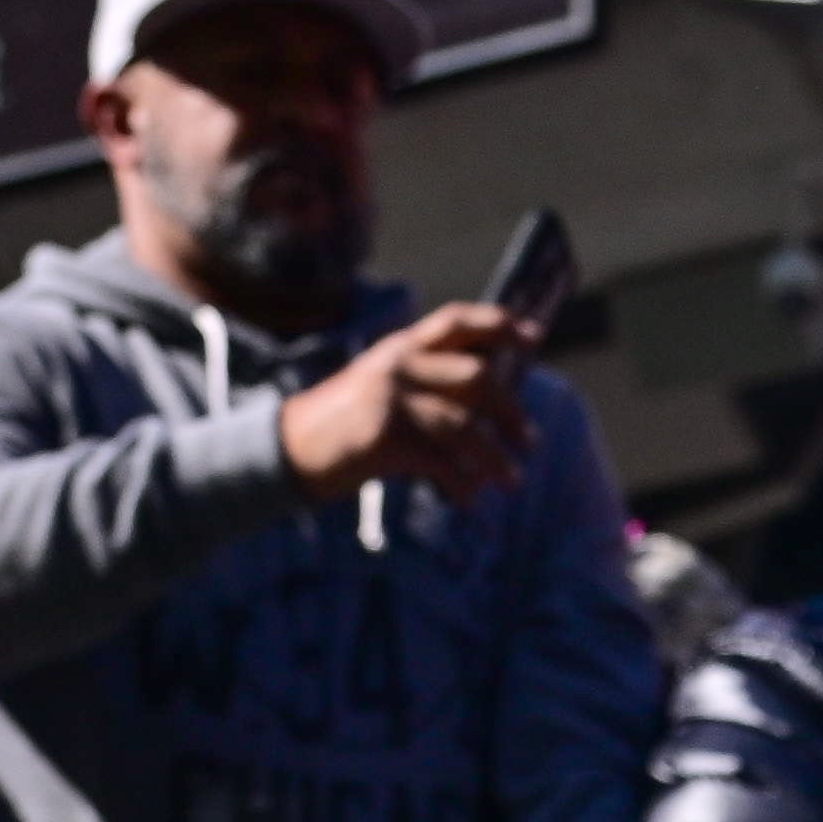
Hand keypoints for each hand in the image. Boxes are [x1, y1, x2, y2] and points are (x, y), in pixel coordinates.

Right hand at [275, 304, 539, 505]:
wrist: (288, 449)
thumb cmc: (343, 426)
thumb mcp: (382, 387)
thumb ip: (427, 385)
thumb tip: (491, 404)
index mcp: (401, 347)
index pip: (457, 321)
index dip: (499, 324)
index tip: (534, 337)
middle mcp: (398, 364)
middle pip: (477, 377)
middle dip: (511, 412)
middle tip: (529, 442)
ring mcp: (390, 398)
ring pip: (465, 426)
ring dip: (495, 458)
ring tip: (511, 481)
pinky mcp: (384, 436)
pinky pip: (442, 462)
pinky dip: (462, 484)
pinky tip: (468, 500)